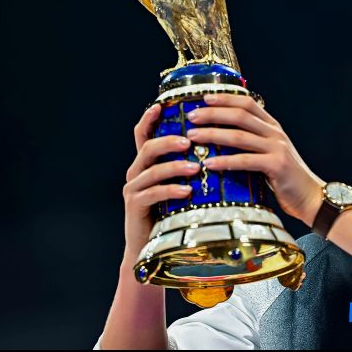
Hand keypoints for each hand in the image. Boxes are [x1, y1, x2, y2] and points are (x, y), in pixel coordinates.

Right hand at [122, 104, 199, 258]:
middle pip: (147, 147)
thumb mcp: (183, 185)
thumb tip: (218, 149)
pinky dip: (170, 190)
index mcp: (147, 163)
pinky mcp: (135, 206)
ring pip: (151, 169)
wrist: (152, 248)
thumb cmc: (174, 214)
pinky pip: (152, 193)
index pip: (143, 134)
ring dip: (174, 166)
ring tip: (195, 168)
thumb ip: (190, 167)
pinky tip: (187, 190)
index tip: (162, 104)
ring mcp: (133, 189)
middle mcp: (136, 172)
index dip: (150, 118)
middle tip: (189, 141)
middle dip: (169, 141)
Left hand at [185, 93, 324, 224]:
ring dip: (213, 135)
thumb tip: (220, 139)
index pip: (247, 103)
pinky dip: (225, 161)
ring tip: (193, 137)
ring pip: (239, 136)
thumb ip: (252, 143)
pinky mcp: (276, 165)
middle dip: (213, 114)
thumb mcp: (270, 153)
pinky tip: (209, 163)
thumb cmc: (286, 178)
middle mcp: (275, 133)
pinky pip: (246, 161)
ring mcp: (277, 148)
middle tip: (192, 117)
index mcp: (273, 127)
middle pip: (240, 116)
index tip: (204, 98)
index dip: (225, 99)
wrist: (310, 196)